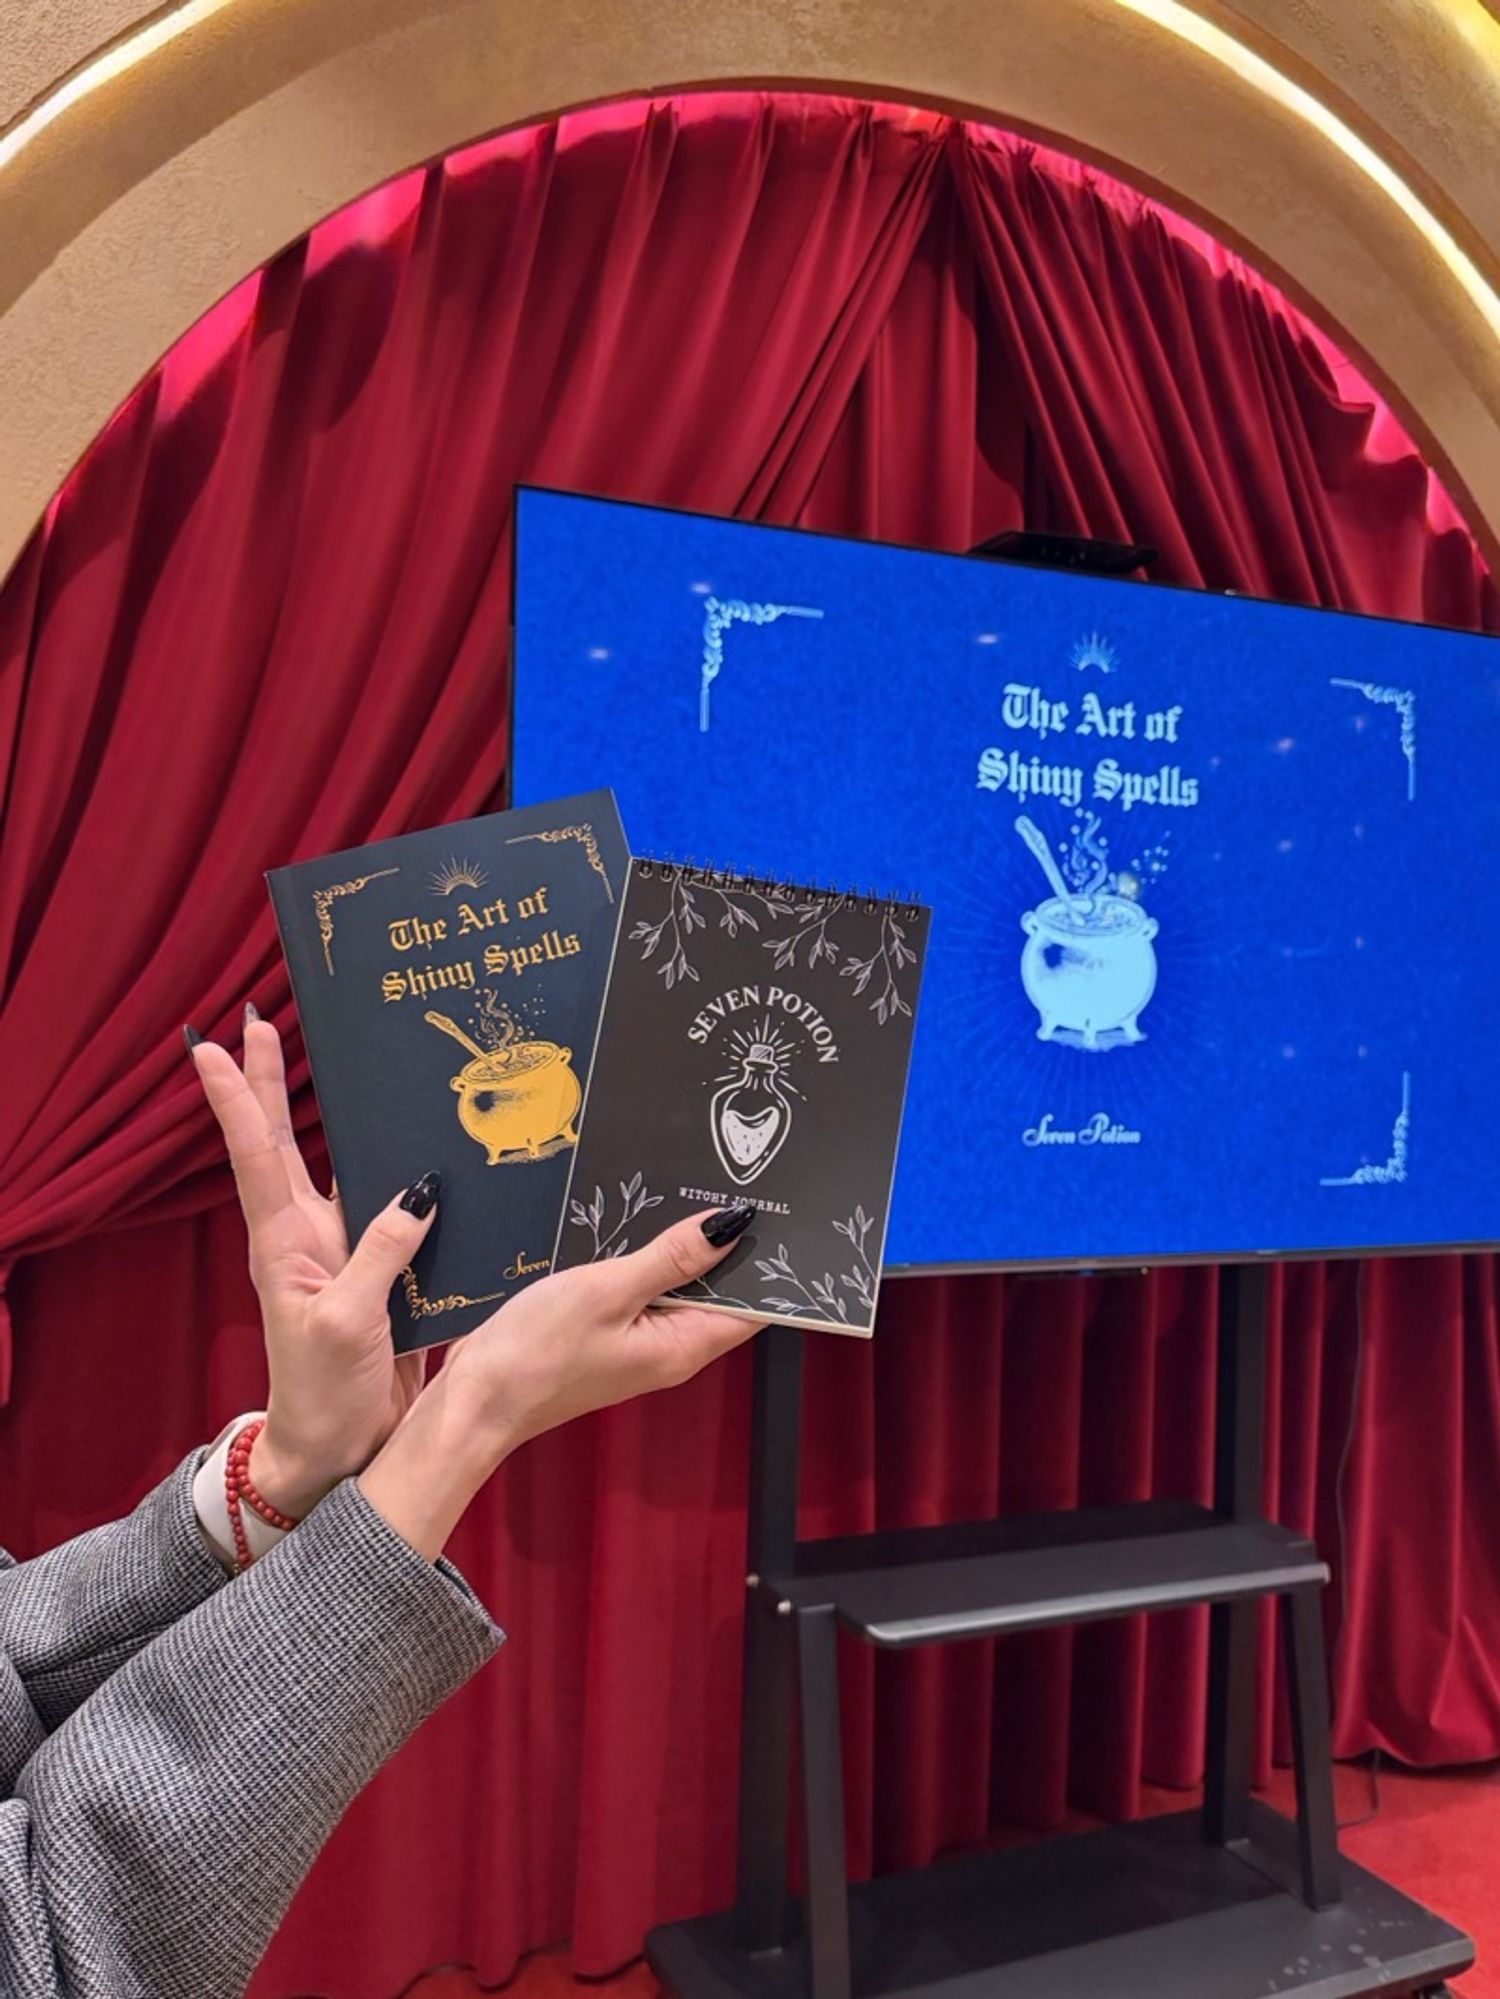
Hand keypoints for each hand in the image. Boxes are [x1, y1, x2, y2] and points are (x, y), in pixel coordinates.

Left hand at [189, 1013, 438, 1517]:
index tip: (209, 1045)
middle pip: (284, 1141)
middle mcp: (306, 1235)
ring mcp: (343, 1252)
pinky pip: (391, 1209)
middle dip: (270, 1080)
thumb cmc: (324, 1392)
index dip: (235, 1096)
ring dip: (331, 1114)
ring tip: (337, 1060)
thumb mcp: (347, 1322)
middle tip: (260, 1019)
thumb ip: (380, 1254)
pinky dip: (401, 1171)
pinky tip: (420, 1146)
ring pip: (336, 1165)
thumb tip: (417, 1191)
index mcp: (284, 1242)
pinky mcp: (381, 1273)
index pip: (255, 1153)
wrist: (338, 1449)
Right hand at [359, 1205, 761, 1557]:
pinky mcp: (610, 1333)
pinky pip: (644, 1289)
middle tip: (732, 1177)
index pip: (754, 1304)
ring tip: (691, 1183)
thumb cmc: (536, 1352)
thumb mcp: (607, 1290)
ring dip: (682, 1244)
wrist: (474, 1402)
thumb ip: (671, 1257)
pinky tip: (638, 1221)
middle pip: (720, 1290)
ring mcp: (640, 1343)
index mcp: (684, 1345)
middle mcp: (671, 1348)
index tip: (781, 1208)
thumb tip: (732, 1226)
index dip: (770, 1258)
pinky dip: (647, 1256)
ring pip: (679, 1285)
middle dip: (727, 1241)